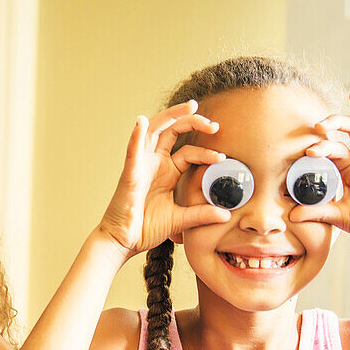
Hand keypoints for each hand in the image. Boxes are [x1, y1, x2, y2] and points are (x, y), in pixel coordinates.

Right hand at [98, 101, 230, 257]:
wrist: (123, 242)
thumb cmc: (146, 229)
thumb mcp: (181, 220)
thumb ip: (202, 214)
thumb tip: (226, 214)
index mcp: (166, 171)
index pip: (188, 151)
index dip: (206, 151)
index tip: (222, 157)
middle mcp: (154, 163)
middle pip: (172, 131)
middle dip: (193, 121)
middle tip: (213, 123)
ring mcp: (140, 165)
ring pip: (154, 130)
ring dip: (171, 116)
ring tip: (190, 107)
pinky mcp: (129, 174)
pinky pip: (132, 151)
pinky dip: (136, 135)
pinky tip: (141, 122)